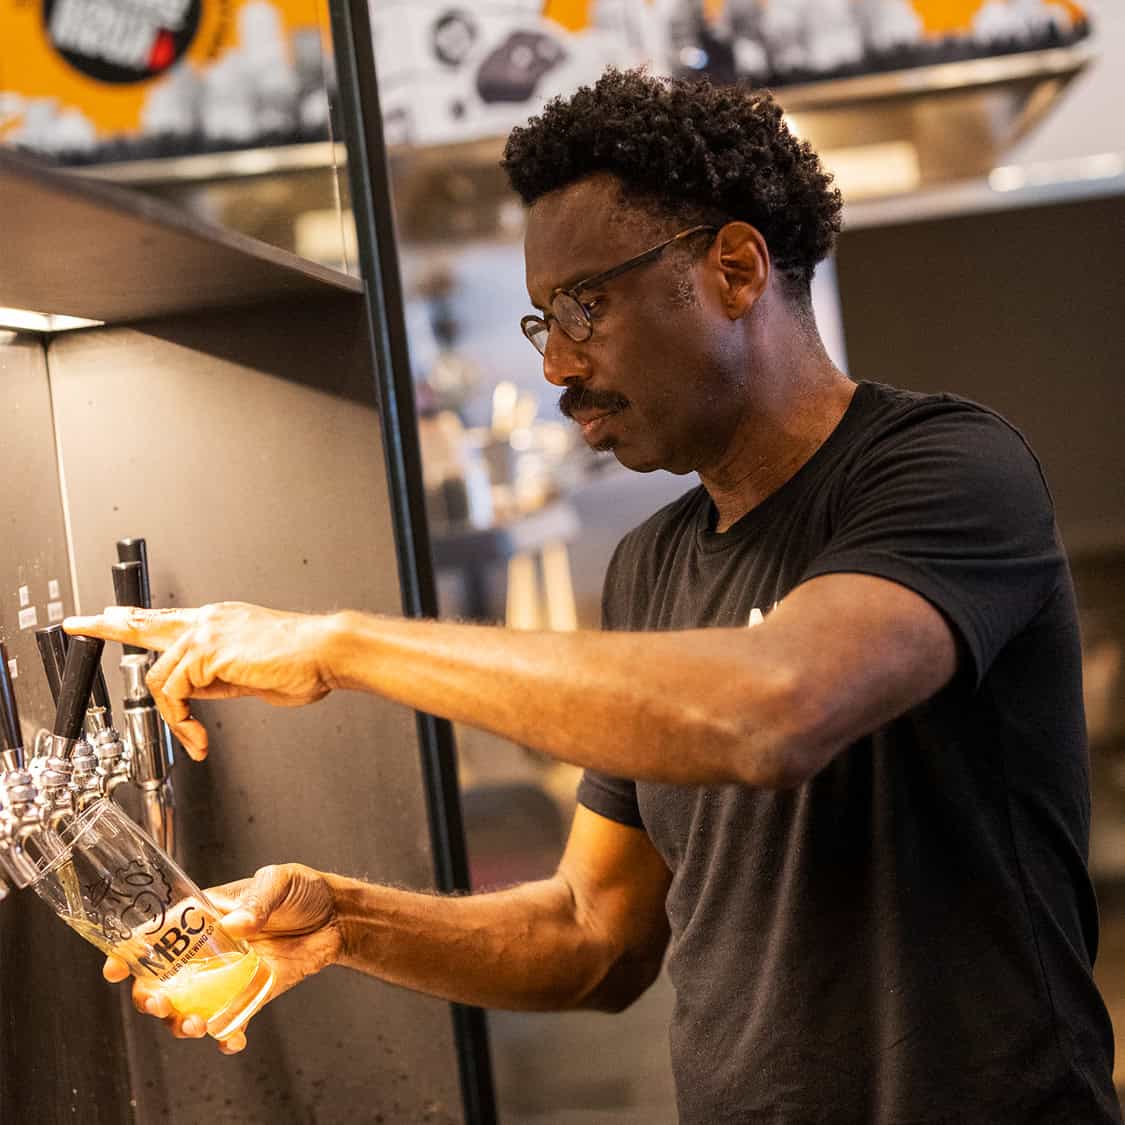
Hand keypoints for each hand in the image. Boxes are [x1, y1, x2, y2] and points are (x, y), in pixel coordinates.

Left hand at [64, 603, 337, 758]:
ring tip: (194, 738)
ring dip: (173, 717)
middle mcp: (210, 620)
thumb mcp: (252, 675)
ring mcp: (206, 632)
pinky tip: (198, 735)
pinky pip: (174, 692)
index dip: (137, 620)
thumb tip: (199, 690)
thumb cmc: (303, 664)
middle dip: (107, 626)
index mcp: (221, 623)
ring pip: (159, 677)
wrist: (326, 652)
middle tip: (77, 624)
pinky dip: (182, 721)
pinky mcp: (207, 651)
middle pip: (145, 623)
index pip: (168, 620)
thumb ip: (220, 678)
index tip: (114, 616)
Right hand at [104, 863, 343, 1053]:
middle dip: (149, 997)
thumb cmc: (302, 890)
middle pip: (162, 980)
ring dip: (181, 1023)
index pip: (157, 934)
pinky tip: (233, 1040)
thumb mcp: (279, 881)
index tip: (114, 969)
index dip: (130, 951)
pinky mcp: (249, 996)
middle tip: (159, 1003)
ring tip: (194, 1027)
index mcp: (204, 917)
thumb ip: (258, 901)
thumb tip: (236, 926)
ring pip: (187, 1008)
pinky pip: (227, 1023)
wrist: (337, 916)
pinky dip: (225, 1037)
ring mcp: (225, 977)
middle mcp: (207, 951)